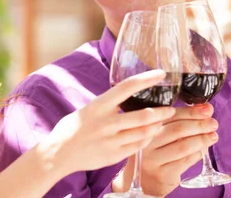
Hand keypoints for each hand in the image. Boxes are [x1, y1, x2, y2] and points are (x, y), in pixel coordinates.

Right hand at [37, 70, 175, 177]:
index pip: (127, 87)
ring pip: (144, 132)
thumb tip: (126, 96)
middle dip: (162, 112)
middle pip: (144, 115)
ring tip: (162, 122)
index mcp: (99, 106)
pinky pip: (139, 146)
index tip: (161, 74)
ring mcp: (111, 140)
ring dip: (157, 126)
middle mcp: (106, 122)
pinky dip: (147, 139)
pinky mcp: (114, 155)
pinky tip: (149, 135)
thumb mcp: (88, 109)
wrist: (58, 154)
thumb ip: (108, 105)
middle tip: (172, 109)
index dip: (146, 79)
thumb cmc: (72, 128)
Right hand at [112, 103, 218, 195]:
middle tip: (213, 123)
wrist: (142, 181)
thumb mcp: (157, 135)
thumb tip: (204, 110)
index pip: (170, 116)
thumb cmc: (153, 153)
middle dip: (199, 124)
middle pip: (177, 130)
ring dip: (202, 139)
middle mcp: (145, 143)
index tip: (206, 109)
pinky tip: (203, 150)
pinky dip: (198, 153)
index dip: (190, 111)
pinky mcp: (162, 174)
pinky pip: (186, 161)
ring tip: (213, 136)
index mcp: (144, 127)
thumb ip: (175, 122)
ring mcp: (153, 160)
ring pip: (183, 146)